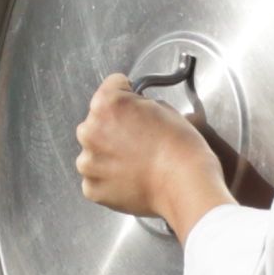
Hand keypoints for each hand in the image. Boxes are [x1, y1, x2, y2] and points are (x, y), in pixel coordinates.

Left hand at [73, 72, 227, 232]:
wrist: (184, 184)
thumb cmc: (179, 148)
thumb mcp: (163, 108)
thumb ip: (139, 106)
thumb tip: (134, 112)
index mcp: (106, 104)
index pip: (111, 87)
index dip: (128, 95)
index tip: (136, 105)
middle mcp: (90, 130)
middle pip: (96, 121)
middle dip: (113, 127)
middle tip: (138, 139)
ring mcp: (88, 161)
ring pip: (93, 152)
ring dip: (108, 155)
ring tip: (136, 162)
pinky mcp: (92, 187)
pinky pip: (96, 179)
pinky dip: (109, 180)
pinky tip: (131, 179)